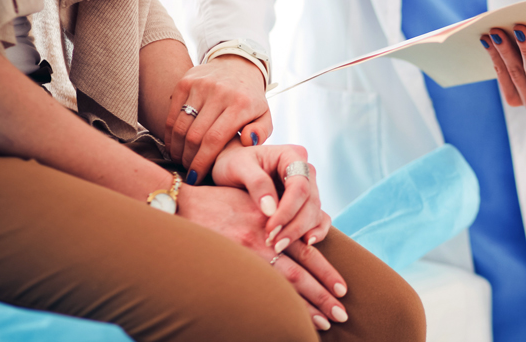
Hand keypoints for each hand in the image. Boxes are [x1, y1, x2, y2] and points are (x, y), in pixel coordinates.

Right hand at [165, 55, 272, 183]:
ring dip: (177, 149)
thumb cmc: (251, 99)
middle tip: (189, 171)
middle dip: (189, 159)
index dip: (202, 162)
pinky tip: (174, 145)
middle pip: (194, 135)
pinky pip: (173, 114)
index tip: (196, 177)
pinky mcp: (185, 81)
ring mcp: (200, 85)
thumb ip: (261, 132)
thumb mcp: (265, 115)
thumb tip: (248, 142)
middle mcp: (219, 92)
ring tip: (181, 160)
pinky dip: (171, 134)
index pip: (214, 140)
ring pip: (181, 126)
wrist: (238, 65)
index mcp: (241, 104)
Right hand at [177, 184, 347, 328]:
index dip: (326, 272)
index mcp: (273, 223)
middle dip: (323, 295)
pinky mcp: (229, 263)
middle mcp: (264, 240)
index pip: (307, 252)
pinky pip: (258, 290)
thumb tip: (299, 238)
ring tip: (324, 323)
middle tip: (342, 314)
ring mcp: (246, 254)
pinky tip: (287, 320)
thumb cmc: (218, 202)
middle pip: (300, 273)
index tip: (343, 290)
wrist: (182, 204)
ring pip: (283, 285)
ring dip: (305, 306)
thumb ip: (276, 218)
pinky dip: (276, 304)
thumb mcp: (254, 202)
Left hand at [213, 142, 330, 250]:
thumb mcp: (237, 167)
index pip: (299, 185)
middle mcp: (305, 171)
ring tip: (278, 247)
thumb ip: (256, 183)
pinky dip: (316, 232)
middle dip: (294, 225)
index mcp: (291, 156)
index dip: (288, 209)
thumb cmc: (231, 163)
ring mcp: (308, 188)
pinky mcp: (305, 204)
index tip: (271, 228)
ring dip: (300, 232)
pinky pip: (319, 218)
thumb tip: (271, 210)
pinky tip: (306, 244)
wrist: (229, 170)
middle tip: (274, 243)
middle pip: (311, 202)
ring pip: (315, 213)